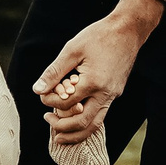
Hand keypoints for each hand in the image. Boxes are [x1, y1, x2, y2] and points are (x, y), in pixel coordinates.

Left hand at [31, 0, 163, 143]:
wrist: (128, 30)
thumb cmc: (98, 36)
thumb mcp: (71, 50)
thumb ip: (54, 72)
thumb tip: (37, 90)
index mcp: (93, 82)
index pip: (66, 103)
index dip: (50, 101)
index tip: (42, 94)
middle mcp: (106, 93)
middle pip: (83, 123)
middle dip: (63, 128)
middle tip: (48, 122)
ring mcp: (113, 95)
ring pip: (95, 124)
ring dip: (77, 132)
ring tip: (60, 134)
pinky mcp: (116, 93)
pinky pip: (101, 114)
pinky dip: (87, 121)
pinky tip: (75, 117)